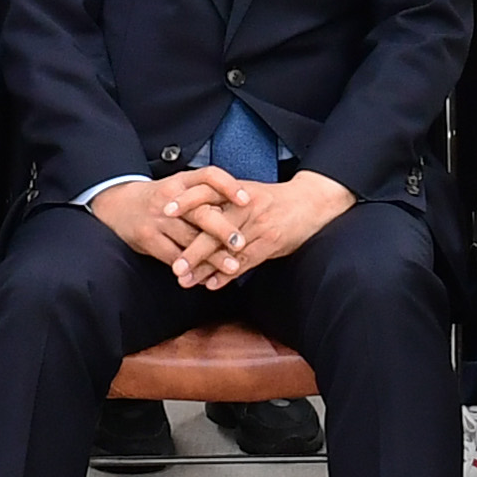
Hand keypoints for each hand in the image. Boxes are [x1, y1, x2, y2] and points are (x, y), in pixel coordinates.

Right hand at [89, 169, 240, 269]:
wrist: (117, 204)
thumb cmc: (159, 198)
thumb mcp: (179, 187)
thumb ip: (204, 195)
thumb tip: (241, 209)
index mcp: (182, 181)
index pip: (209, 176)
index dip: (229, 186)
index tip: (247, 200)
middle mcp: (171, 198)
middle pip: (201, 212)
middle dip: (224, 230)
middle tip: (241, 244)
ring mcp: (158, 220)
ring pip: (189, 239)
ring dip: (212, 256)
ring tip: (232, 267)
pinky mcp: (148, 239)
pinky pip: (173, 256)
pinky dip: (191, 268)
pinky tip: (206, 276)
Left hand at [171, 169, 351, 289]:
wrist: (310, 202)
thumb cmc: (274, 200)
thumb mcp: (248, 193)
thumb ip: (223, 202)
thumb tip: (193, 215)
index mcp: (237, 192)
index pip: (207, 192)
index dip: (187, 201)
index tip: (166, 212)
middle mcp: (246, 207)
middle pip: (214, 228)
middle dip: (192, 250)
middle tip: (174, 266)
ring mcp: (258, 226)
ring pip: (227, 249)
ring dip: (205, 268)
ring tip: (186, 281)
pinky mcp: (270, 242)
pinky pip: (245, 261)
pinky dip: (228, 274)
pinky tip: (213, 284)